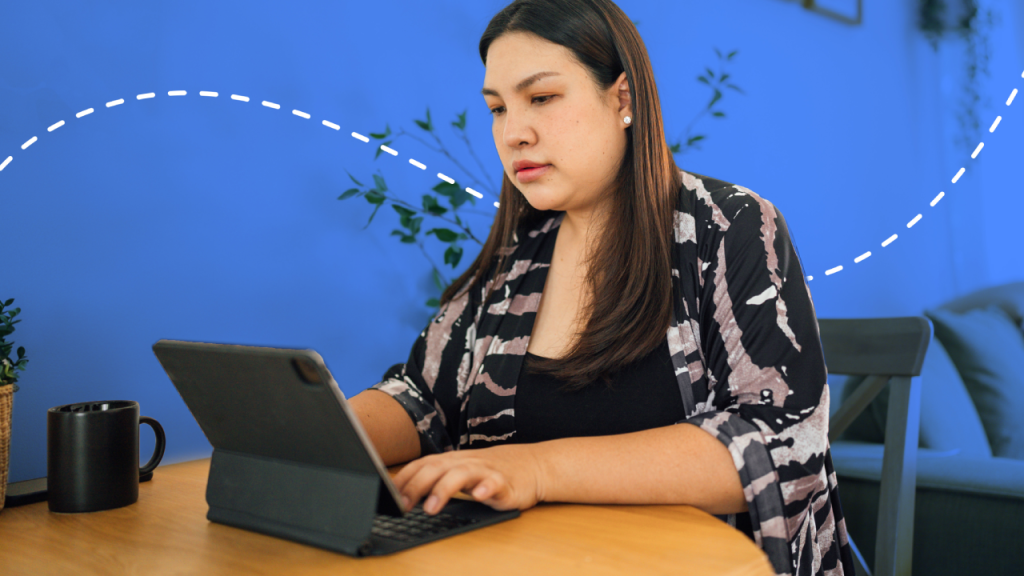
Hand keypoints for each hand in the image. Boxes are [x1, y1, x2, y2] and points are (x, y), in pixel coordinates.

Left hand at [392, 443, 547, 514]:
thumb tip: (404, 494)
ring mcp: (486, 471)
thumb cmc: (491, 472)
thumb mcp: (461, 473)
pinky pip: (495, 483)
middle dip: (417, 486)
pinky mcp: (505, 483)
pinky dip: (486, 488)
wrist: (533, 465)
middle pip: (437, 468)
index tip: (388, 495)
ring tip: (431, 508)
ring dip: (444, 490)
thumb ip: (437, 480)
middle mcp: (466, 462)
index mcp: (453, 461)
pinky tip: (479, 496)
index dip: (404, 478)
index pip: (423, 464)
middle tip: (402, 505)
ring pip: (461, 474)